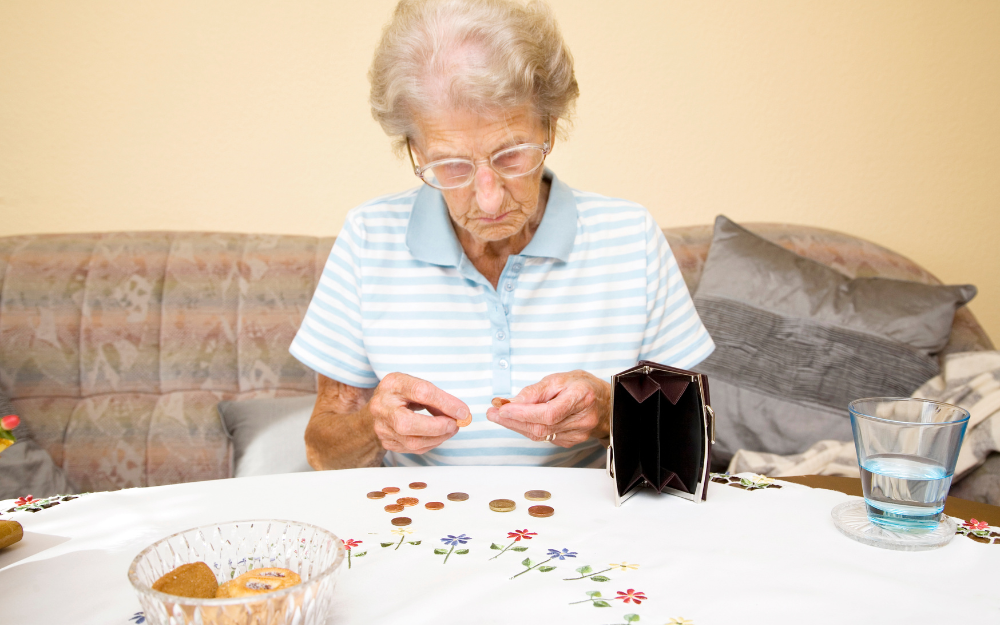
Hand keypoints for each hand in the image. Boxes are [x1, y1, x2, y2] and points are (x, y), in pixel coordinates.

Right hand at [369, 372, 470, 454]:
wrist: (381, 405)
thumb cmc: (403, 393)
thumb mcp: (418, 385)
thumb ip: (438, 397)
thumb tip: (460, 413)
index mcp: (392, 385)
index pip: (420, 392)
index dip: (444, 403)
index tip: (462, 411)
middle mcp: (381, 407)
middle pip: (407, 424)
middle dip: (437, 427)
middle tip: (454, 424)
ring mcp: (381, 427)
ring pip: (411, 442)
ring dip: (438, 438)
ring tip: (450, 429)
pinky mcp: (386, 441)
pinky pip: (412, 449)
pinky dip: (430, 443)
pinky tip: (438, 436)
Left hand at [486, 370, 610, 447]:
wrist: (606, 403)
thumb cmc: (583, 387)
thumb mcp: (560, 378)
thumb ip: (537, 391)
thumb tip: (513, 402)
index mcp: (581, 398)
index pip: (548, 412)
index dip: (523, 413)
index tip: (503, 408)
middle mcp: (582, 419)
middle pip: (541, 426)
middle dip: (512, 421)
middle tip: (492, 412)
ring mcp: (578, 434)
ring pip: (540, 435)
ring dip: (516, 426)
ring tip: (499, 415)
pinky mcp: (571, 441)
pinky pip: (544, 437)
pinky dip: (528, 429)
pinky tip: (518, 421)